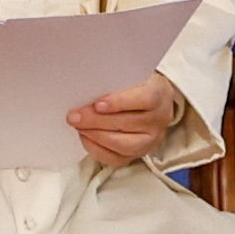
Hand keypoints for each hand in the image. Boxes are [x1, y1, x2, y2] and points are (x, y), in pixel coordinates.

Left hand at [67, 73, 183, 168]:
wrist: (152, 100)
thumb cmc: (136, 85)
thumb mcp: (130, 75)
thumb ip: (113, 80)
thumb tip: (86, 88)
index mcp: (159, 94)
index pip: (145, 99)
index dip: (120, 102)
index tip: (97, 104)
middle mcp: (158, 119)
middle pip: (128, 123)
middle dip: (96, 121)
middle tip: (75, 116)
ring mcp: (150, 140)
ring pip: (122, 144)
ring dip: (95, 135)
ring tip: (78, 126)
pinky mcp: (139, 154)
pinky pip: (116, 159)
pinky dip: (97, 149)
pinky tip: (85, 136)